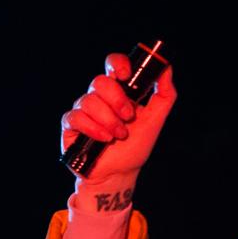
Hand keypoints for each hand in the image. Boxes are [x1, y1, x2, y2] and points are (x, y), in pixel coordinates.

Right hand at [61, 52, 176, 189]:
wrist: (119, 174)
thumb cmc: (135, 147)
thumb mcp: (156, 120)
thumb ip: (165, 94)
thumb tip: (166, 68)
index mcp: (119, 91)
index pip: (113, 65)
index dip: (117, 64)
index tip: (127, 75)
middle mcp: (99, 97)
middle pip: (100, 81)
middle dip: (116, 100)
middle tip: (128, 117)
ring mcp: (83, 110)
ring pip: (89, 101)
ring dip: (108, 120)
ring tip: (117, 135)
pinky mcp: (70, 125)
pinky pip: (76, 117)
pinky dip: (92, 128)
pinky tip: (103, 139)